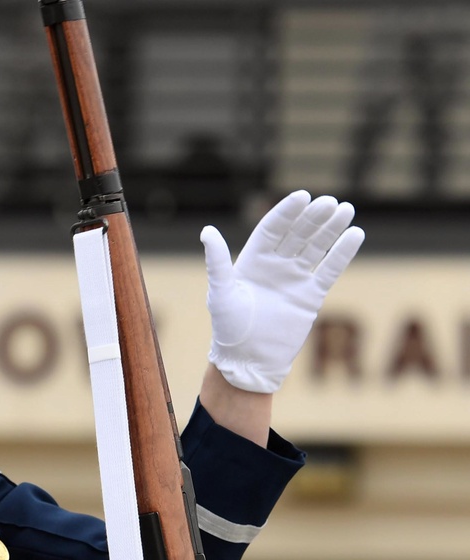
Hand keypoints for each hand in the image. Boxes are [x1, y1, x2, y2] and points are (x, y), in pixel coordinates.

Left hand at [200, 190, 363, 392]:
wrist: (249, 361)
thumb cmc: (228, 329)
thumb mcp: (221, 293)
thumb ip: (217, 262)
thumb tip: (207, 230)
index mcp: (251, 260)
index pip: (272, 229)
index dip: (287, 212)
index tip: (302, 196)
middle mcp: (274, 265)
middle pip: (297, 234)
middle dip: (312, 217)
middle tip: (329, 202)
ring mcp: (294, 279)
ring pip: (315, 247)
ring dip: (330, 229)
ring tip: (345, 209)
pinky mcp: (310, 296)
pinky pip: (328, 270)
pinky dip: (341, 254)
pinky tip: (355, 235)